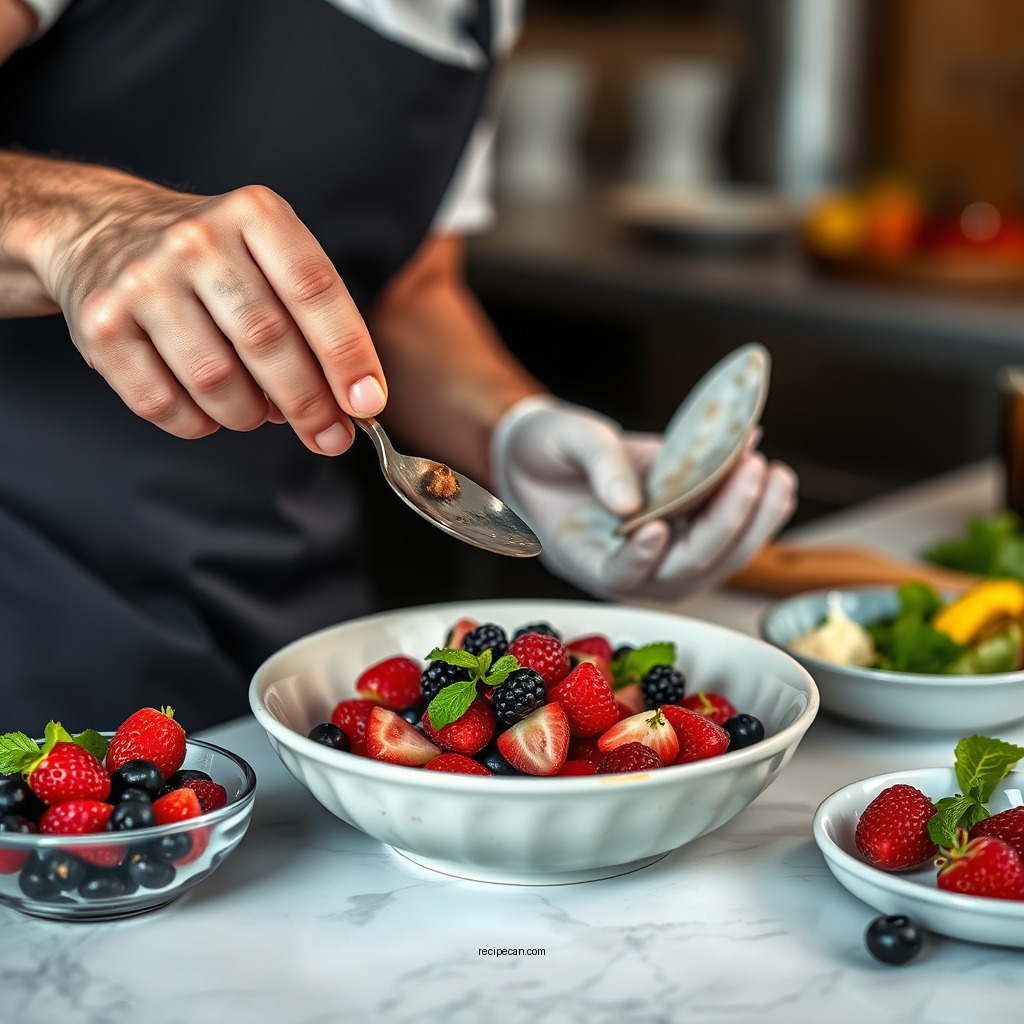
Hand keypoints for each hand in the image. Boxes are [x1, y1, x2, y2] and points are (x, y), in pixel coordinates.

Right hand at [23, 159, 385, 453]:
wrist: (101, 230)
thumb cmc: (212, 260)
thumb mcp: (270, 259)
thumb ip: (314, 322)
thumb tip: (353, 402)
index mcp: (254, 215)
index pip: (314, 290)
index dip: (348, 354)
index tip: (368, 402)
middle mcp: (196, 240)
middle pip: (268, 340)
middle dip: (309, 403)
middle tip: (329, 436)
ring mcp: (143, 281)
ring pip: (217, 380)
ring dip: (249, 414)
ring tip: (256, 409)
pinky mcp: (101, 326)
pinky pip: (162, 403)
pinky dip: (197, 423)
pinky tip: (207, 410)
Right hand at [491, 396, 797, 600]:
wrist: (549, 454)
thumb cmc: (543, 452)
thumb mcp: (559, 439)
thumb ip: (597, 463)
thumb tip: (632, 499)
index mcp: (585, 555)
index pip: (618, 576)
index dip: (638, 560)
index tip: (654, 527)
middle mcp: (631, 566)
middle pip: (685, 569)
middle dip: (725, 523)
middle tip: (750, 469)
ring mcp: (664, 555)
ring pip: (719, 560)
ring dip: (754, 521)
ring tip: (774, 474)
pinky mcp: (687, 534)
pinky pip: (730, 537)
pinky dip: (756, 509)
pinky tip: (772, 477)